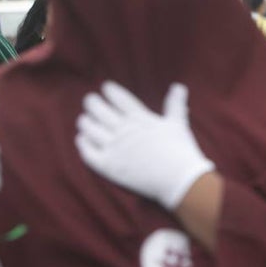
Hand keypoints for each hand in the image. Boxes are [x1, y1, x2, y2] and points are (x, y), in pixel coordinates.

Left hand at [76, 82, 214, 209]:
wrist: (180, 180)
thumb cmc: (182, 151)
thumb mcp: (178, 123)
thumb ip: (174, 104)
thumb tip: (179, 86)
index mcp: (140, 118)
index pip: (119, 98)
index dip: (110, 90)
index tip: (106, 87)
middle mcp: (124, 130)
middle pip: (99, 110)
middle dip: (92, 102)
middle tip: (91, 100)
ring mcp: (114, 148)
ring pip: (89, 129)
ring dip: (85, 121)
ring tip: (85, 119)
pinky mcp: (109, 166)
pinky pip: (87, 152)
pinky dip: (83, 144)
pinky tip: (83, 139)